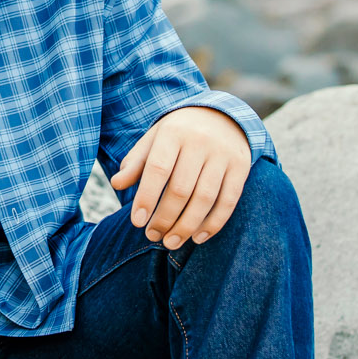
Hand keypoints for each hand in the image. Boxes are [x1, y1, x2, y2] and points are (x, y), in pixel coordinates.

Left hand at [109, 106, 251, 249]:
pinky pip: (228, 201)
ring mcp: (223, 154)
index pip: (158, 169)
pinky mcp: (241, 167)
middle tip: (153, 236)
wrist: (222, 116)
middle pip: (181, 188)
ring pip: (205, 198)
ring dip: (187, 226)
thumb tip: (117, 184)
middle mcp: (200, 141)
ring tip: (171, 242)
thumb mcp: (154, 140)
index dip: (147, 198)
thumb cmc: (178, 135)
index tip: (137, 222)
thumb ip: (135, 162)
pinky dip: (213, 223)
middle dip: (165, 218)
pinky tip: (197, 237)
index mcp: (173, 133)